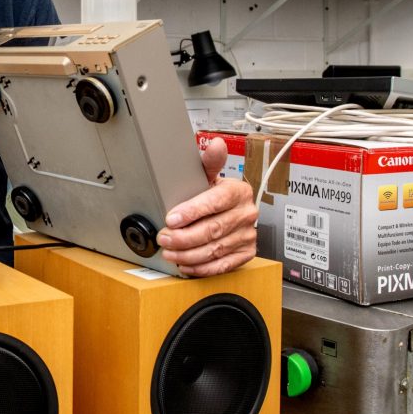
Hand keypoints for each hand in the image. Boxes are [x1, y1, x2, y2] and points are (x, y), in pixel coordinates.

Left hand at [157, 136, 257, 276]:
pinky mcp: (246, 253)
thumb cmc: (214, 193)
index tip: (172, 218)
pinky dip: (202, 268)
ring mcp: (247, 235)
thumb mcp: (209, 175)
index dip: (192, 212)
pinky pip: (223, 265)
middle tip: (165, 238)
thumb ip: (209, 162)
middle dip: (184, 237)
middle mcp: (246, 213)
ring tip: (170, 252)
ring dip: (188, 254)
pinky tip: (186, 265)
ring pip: (216, 250)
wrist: (230, 209)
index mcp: (239, 191)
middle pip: (213, 229)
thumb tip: (216, 145)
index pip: (215, 202)